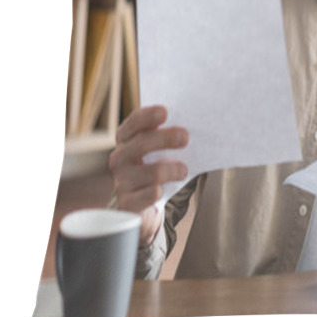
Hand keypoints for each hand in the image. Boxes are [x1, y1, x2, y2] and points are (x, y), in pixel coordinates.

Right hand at [108, 105, 188, 246]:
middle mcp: (120, 158)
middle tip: (185, 137)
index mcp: (127, 139)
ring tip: (184, 170)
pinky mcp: (128, 203)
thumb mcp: (159, 149)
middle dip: (165, 138)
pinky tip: (163, 190)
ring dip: (172, 169)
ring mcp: (122, 181)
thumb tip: (196, 122)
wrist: (142, 204)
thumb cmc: (155, 168)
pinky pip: (148, 195)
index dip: (147, 117)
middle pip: (141, 144)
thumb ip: (169, 134)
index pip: (133, 123)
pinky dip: (158, 191)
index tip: (165, 112)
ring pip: (152, 172)